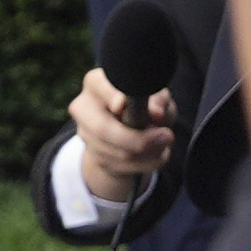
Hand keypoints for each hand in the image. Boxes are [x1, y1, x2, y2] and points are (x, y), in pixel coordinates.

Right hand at [70, 69, 176, 208]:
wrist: (129, 129)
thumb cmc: (144, 104)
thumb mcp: (157, 97)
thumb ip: (159, 100)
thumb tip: (155, 114)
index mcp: (96, 83)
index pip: (99, 87)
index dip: (111, 96)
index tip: (123, 104)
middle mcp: (83, 107)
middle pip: (102, 129)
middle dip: (138, 139)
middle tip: (167, 136)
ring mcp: (86, 134)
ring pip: (119, 153)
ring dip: (150, 153)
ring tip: (164, 142)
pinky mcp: (94, 157)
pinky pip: (125, 168)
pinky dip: (147, 163)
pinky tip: (153, 153)